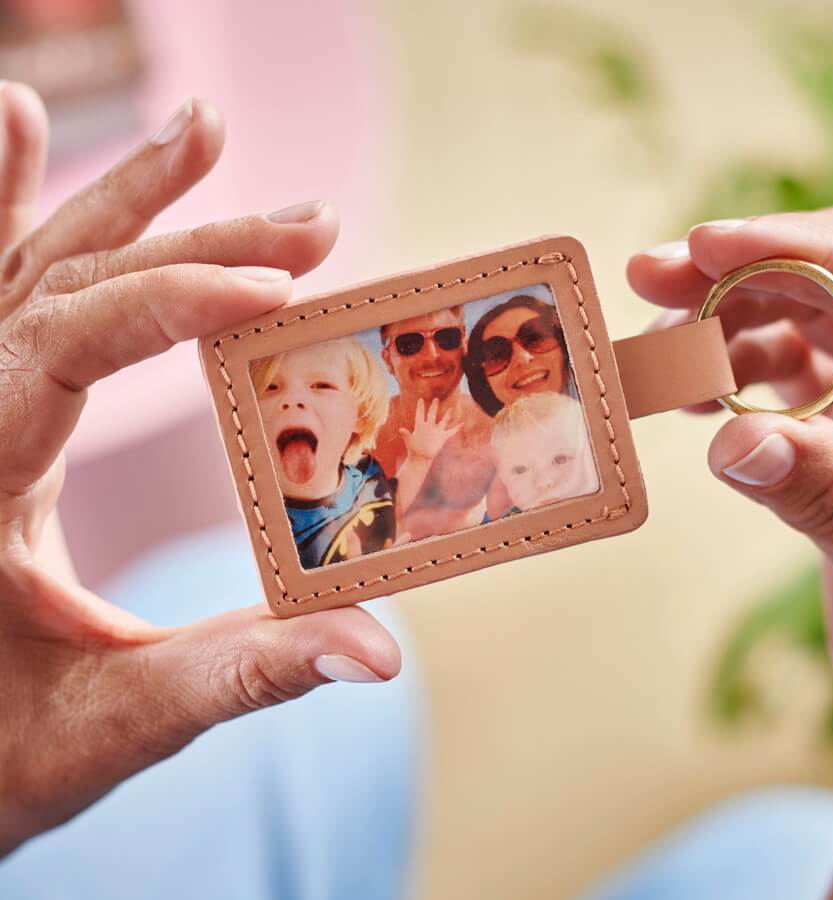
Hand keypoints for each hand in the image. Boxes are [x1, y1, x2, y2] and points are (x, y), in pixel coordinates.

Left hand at [0, 85, 399, 855]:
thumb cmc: (4, 750)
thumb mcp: (126, 718)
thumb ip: (250, 675)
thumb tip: (380, 652)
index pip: (60, 342)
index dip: (171, 302)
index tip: (283, 288)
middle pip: (66, 284)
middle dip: (192, 241)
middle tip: (310, 220)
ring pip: (30, 268)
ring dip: (120, 199)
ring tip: (203, 131)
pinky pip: (9, 297)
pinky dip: (28, 217)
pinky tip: (27, 129)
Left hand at [398, 398, 461, 461]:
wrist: (421, 457)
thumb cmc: (413, 449)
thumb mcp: (409, 441)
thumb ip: (406, 435)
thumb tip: (400, 429)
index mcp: (420, 426)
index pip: (420, 415)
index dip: (420, 407)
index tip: (420, 399)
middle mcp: (429, 427)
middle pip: (432, 414)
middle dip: (434, 407)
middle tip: (436, 399)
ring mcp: (437, 431)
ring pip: (443, 421)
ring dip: (447, 415)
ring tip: (451, 408)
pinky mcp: (443, 437)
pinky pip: (451, 431)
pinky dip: (457, 428)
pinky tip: (462, 423)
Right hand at [629, 206, 832, 897]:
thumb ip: (830, 502)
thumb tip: (738, 441)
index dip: (790, 251)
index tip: (700, 247)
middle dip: (738, 270)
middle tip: (649, 276)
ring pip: (798, 320)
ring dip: (720, 325)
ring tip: (657, 359)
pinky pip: (781, 374)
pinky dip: (726, 374)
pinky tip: (689, 396)